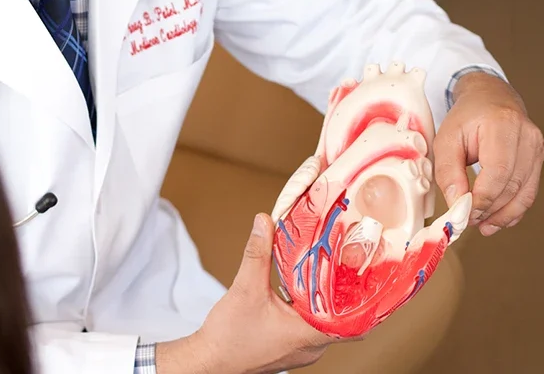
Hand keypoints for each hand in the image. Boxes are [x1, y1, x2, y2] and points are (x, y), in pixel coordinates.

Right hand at [156, 214, 355, 373]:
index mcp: (308, 335)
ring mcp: (300, 350)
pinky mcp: (288, 348)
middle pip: (340, 318)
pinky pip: (308, 326)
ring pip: (323, 321)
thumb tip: (264, 221)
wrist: (209, 362)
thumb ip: (258, 253)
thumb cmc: (229, 336)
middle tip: (347, 263)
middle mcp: (311, 347)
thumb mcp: (245, 287)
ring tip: (325, 270)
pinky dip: (308, 307)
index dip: (364, 301)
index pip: (353, 322)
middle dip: (342, 292)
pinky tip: (299, 288)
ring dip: (323, 299)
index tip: (371, 277)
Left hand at [434, 72, 543, 236]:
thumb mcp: (446, 138)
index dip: (483, 198)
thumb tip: (457, 204)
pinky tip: (498, 219)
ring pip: (524, 193)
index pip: (498, 171)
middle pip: (512, 185)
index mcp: (502, 125)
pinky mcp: (538, 160)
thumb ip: (449, 171)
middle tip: (469, 221)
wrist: (489, 98)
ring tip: (482, 224)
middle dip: (490, 209)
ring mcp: (536, 148)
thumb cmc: (467, 117)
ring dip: (502, 214)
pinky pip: (529, 192)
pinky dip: (513, 209)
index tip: (464, 213)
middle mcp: (526, 137)